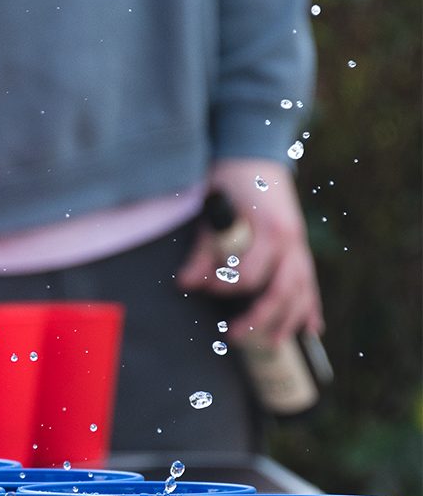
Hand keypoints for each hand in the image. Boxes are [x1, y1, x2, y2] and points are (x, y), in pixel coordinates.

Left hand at [177, 159, 323, 344]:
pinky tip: (312, 329)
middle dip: (259, 319)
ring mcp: (300, 245)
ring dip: (288, 321)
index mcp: (270, 231)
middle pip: (281, 293)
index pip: (249, 275)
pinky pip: (311, 283)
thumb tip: (185, 284)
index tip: (201, 287)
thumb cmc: (230, 179)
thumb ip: (203, 249)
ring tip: (271, 343)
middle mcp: (292, 241)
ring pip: (302, 293)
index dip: (223, 286)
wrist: (252, 152)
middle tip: (233, 336)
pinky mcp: (301, 247)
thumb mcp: (213, 211)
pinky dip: (311, 307)